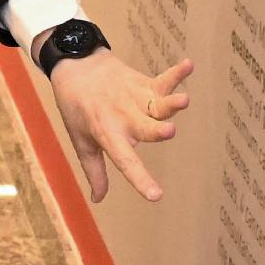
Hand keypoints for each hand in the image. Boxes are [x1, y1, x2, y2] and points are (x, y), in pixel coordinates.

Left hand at [45, 49, 192, 205]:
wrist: (75, 67)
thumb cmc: (78, 109)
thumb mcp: (81, 141)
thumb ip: (94, 171)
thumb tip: (98, 199)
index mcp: (107, 134)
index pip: (125, 161)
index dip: (140, 179)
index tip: (156, 195)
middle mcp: (124, 117)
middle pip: (145, 127)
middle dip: (157, 130)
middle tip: (169, 131)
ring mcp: (136, 99)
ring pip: (158, 103)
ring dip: (171, 102)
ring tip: (184, 100)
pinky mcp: (145, 84)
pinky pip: (164, 79)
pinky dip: (177, 73)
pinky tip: (189, 65)